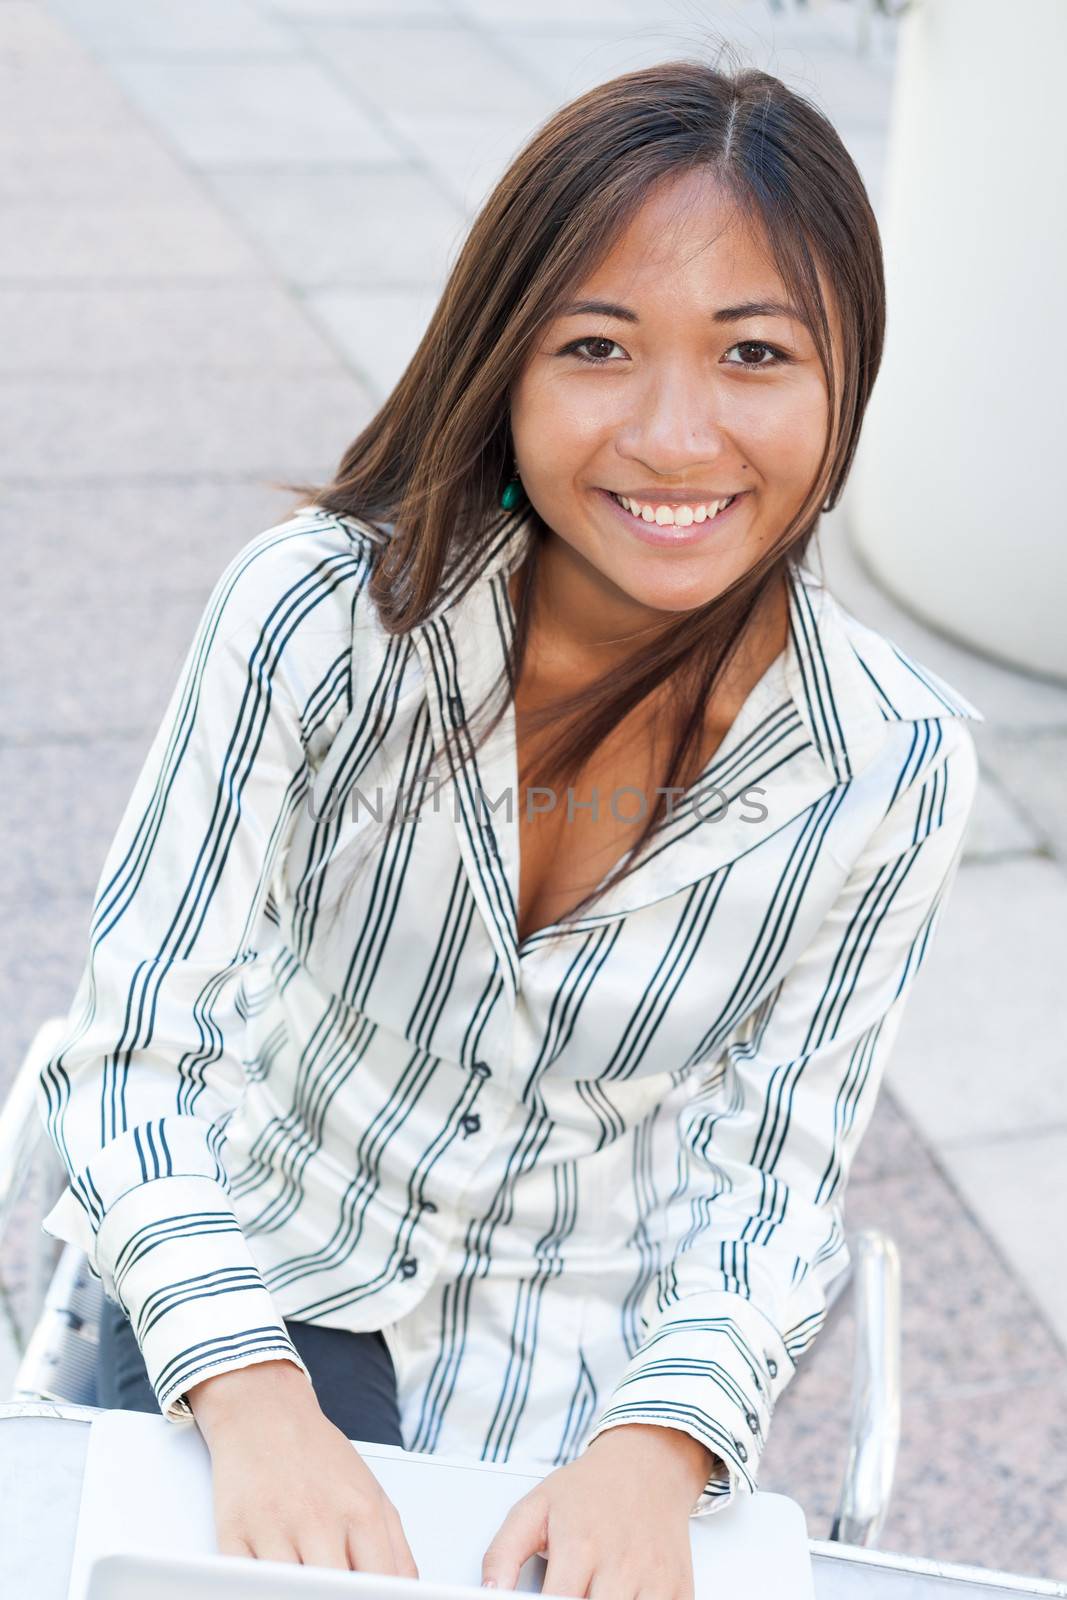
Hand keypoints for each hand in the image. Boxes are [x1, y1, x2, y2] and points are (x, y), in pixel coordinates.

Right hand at [187, 1358, 419, 1575]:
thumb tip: (407, 1593)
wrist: (265, 1412)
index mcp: (360, 1511)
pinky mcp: (232, 1532)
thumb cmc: (318, 1456)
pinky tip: (270, 1586)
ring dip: (297, 1594)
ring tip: (303, 1589)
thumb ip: (396, 1549)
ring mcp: (273, 1526)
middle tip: (336, 1596)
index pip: (379, 1581)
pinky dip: (256, 1590)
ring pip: (286, 1591)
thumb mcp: (372, 1493)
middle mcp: (318, 1518)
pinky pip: (240, 1582)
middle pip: (334, 1590)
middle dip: (336, 1599)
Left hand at [480, 1423, 714, 1599]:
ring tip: (592, 1592)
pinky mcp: (678, 1587)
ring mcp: (654, 1579)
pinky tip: (623, 1595)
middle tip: (567, 1597)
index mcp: (579, 1546)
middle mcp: (620, 1564)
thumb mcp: (535, 1507)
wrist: (647, 1465)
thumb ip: (503, 1552)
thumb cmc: (588, 1489)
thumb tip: (489, 1592)